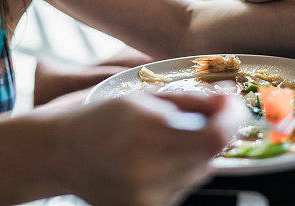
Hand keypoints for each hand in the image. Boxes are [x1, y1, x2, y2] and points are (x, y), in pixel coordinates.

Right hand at [53, 91, 245, 205]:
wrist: (60, 154)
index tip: (233, 108)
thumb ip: (192, 103)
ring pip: (197, 175)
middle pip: (208, 157)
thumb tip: (230, 103)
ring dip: (190, 157)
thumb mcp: (145, 99)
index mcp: (148, 133)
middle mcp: (148, 171)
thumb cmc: (101, 120)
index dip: (232, 122)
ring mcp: (146, 198)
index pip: (214, 138)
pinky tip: (148, 164)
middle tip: (186, 122)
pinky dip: (175, 175)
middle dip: (208, 136)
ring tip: (156, 145)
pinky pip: (180, 190)